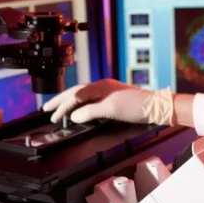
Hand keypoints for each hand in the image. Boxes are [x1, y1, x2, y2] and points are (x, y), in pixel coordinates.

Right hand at [42, 79, 174, 124]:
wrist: (157, 107)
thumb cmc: (137, 107)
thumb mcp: (111, 110)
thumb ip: (91, 112)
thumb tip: (74, 116)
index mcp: (100, 86)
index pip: (75, 95)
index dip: (62, 106)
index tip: (52, 115)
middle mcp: (103, 86)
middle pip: (76, 92)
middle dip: (60, 101)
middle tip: (46, 108)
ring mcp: (109, 91)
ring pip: (83, 95)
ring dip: (70, 101)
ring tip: (59, 108)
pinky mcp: (114, 98)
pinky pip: (91, 99)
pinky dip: (81, 104)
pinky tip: (80, 109)